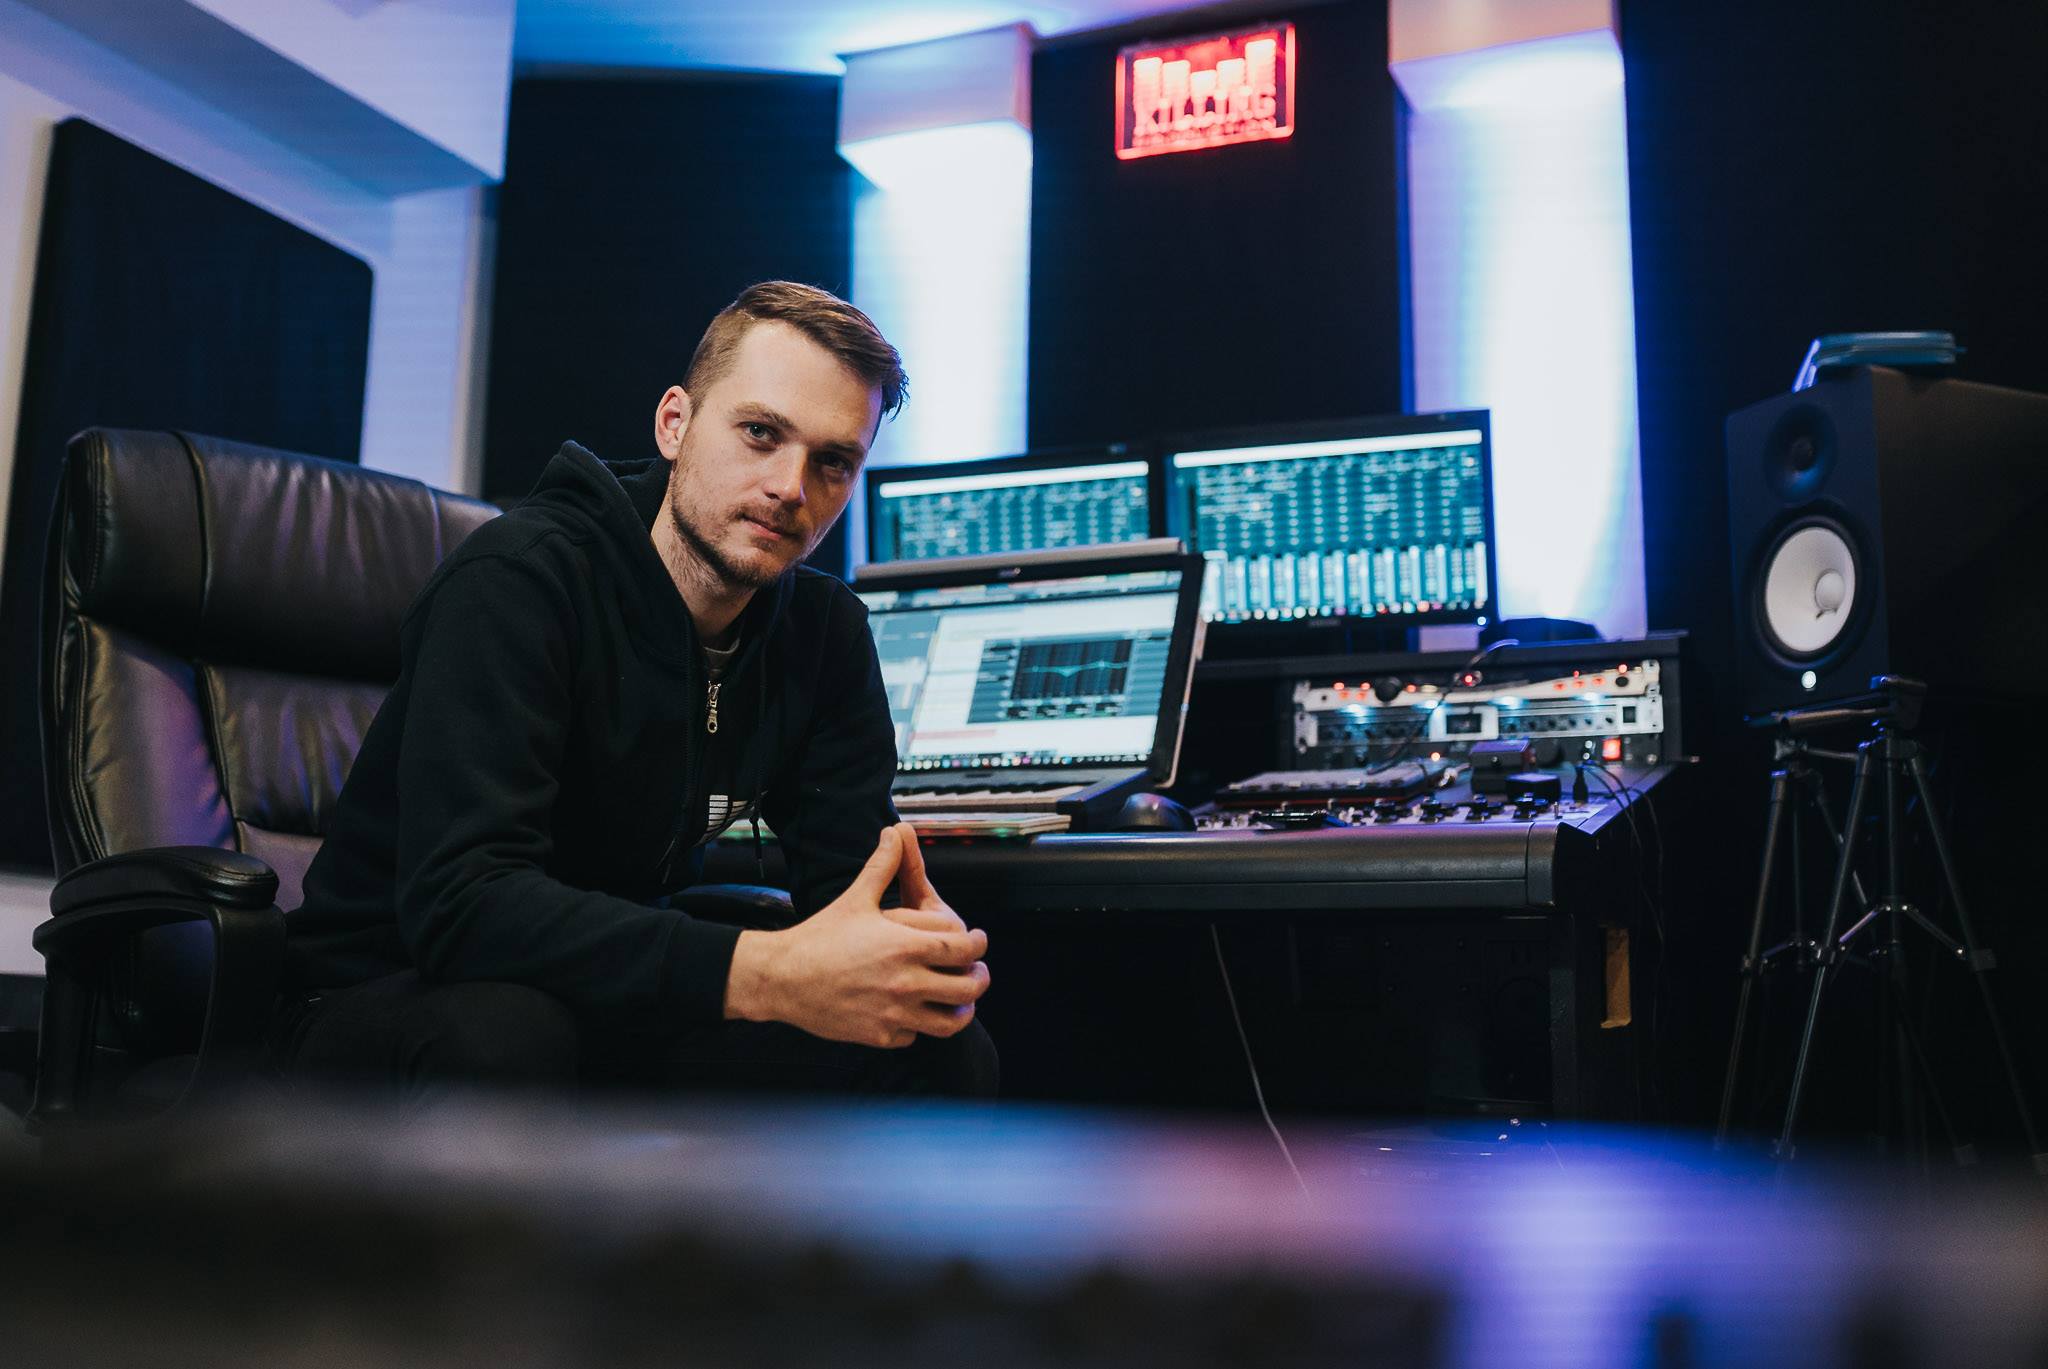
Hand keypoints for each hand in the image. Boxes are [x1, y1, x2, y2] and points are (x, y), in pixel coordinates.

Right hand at [725, 824, 989, 1047]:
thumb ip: (884, 866)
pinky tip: (915, 1012)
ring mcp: (895, 1013)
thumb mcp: (857, 898)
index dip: (978, 943)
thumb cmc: (820, 936)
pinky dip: (919, 1025)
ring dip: (960, 1010)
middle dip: (979, 978)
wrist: (783, 978)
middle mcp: (907, 982)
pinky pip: (914, 1035)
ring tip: (959, 1000)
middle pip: (967, 987)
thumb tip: (897, 832)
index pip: (965, 948)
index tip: (978, 940)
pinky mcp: (880, 1036)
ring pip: (949, 1021)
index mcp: (907, 945)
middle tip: (977, 971)